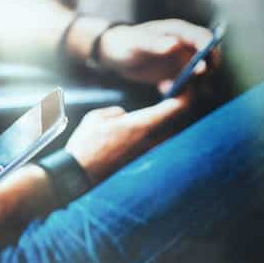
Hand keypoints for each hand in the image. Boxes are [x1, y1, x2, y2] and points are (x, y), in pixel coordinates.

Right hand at [65, 96, 190, 182]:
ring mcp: (146, 155)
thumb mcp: (97, 117)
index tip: (185, 87)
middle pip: (178, 122)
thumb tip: (124, 115)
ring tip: (157, 114)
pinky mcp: (139, 164)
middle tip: (172, 96)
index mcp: (142, 125)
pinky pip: (155, 146)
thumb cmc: (85, 145)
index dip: (186, 94)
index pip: (177, 108)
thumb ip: (116, 112)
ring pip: (167, 135)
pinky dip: (155, 136)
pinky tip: (141, 132)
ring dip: (166, 123)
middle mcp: (150, 142)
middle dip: (178, 108)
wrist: (78, 175)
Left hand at [98, 19, 216, 86]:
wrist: (115, 54)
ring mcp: (181, 61)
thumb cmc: (126, 43)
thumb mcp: (138, 43)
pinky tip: (162, 88)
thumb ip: (156, 44)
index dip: (209, 50)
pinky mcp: (174, 75)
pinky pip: (184, 85)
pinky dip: (178, 90)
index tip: (206, 65)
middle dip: (206, 69)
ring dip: (191, 83)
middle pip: (207, 57)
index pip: (203, 38)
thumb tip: (176, 44)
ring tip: (169, 86)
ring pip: (197, 74)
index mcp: (179, 32)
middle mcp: (185, 46)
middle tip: (195, 80)